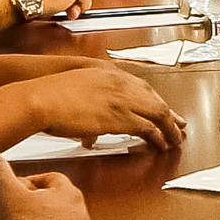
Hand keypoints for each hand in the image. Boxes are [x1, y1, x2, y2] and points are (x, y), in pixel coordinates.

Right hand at [16, 62, 179, 149]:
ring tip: (176, 139)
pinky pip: (149, 129)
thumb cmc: (47, 94)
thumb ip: (85, 107)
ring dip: (169, 129)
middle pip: (155, 100)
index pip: (142, 87)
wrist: (39, 97)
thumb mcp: (72, 92)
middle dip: (170, 114)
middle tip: (180, 125)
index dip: (155, 100)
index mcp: (109, 74)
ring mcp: (122, 100)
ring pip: (158, 114)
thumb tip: (89, 130)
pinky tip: (161, 145)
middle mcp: (120, 84)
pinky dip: (159, 138)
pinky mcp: (121, 118)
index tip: (164, 109)